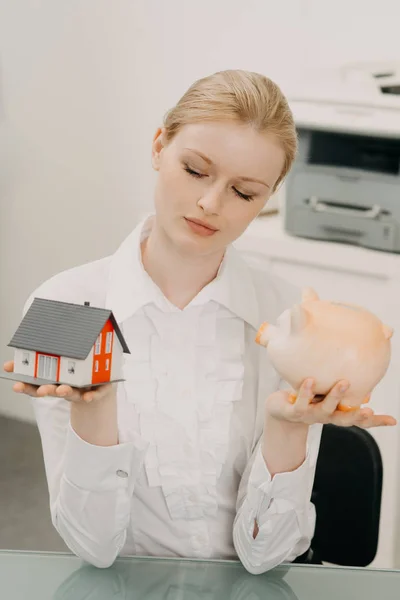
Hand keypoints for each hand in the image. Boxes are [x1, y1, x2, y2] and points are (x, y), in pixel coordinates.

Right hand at [3, 360, 112, 403]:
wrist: (100, 387)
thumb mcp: (59, 364)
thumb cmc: (76, 374)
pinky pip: (94, 394)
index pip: (36, 386)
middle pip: (53, 390)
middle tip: (41, 390)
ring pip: (72, 393)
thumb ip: (42, 359)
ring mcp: (81, 390)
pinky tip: (88, 397)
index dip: (26, 387)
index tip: (16, 386)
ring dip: (65, 392)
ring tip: (61, 390)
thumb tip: (15, 358)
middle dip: (46, 391)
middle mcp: (66, 388)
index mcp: (54, 382)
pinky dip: (91, 396)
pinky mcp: (97, 391)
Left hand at [266, 378, 396, 428]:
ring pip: (325, 409)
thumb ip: (343, 383)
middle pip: (345, 419)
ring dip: (335, 396)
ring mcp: (310, 416)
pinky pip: (301, 403)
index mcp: (337, 413)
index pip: (360, 421)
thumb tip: (363, 366)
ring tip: (344, 383)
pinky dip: (306, 392)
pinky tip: (310, 380)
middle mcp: (326, 416)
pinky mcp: (294, 412)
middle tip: (368, 410)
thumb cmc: (308, 398)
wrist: (279, 409)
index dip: (376, 422)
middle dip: (357, 416)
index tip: (393, 420)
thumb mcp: (326, 391)